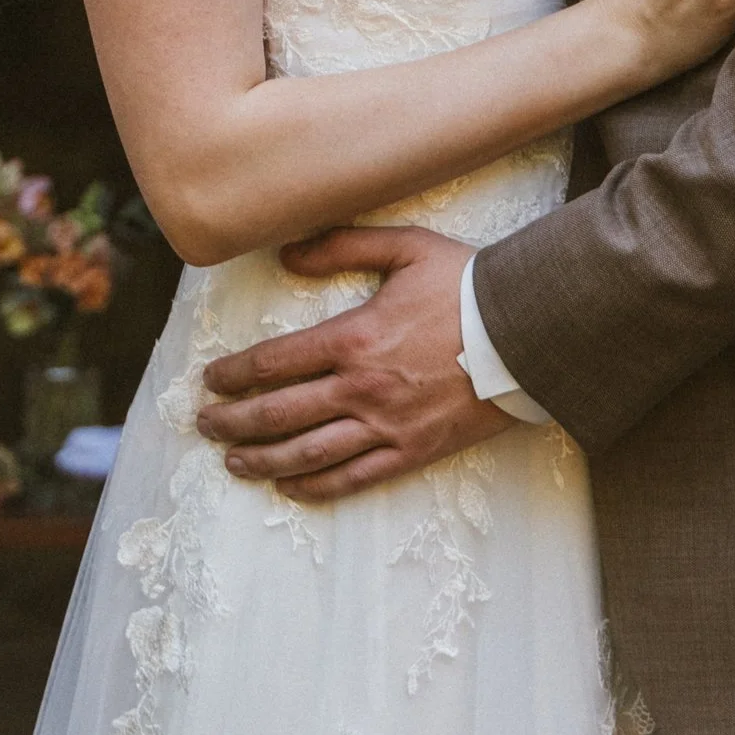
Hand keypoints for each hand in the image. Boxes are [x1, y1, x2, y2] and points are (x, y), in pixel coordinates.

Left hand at [195, 227, 485, 499]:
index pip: (274, 363)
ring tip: (233, 462)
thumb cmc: (469, 286)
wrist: (528, 333)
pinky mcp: (413, 451)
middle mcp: (361, 388)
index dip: (234, 375)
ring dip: (262, 459)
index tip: (210, 381)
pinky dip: (316, 486)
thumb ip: (342, 246)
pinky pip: (354, 477)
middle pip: (278, 414)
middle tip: (205, 425)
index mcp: (353, 338)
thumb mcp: (406, 248)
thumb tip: (287, 253)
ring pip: (308, 453)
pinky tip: (290, 488)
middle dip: (233, 421)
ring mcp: (386, 425)